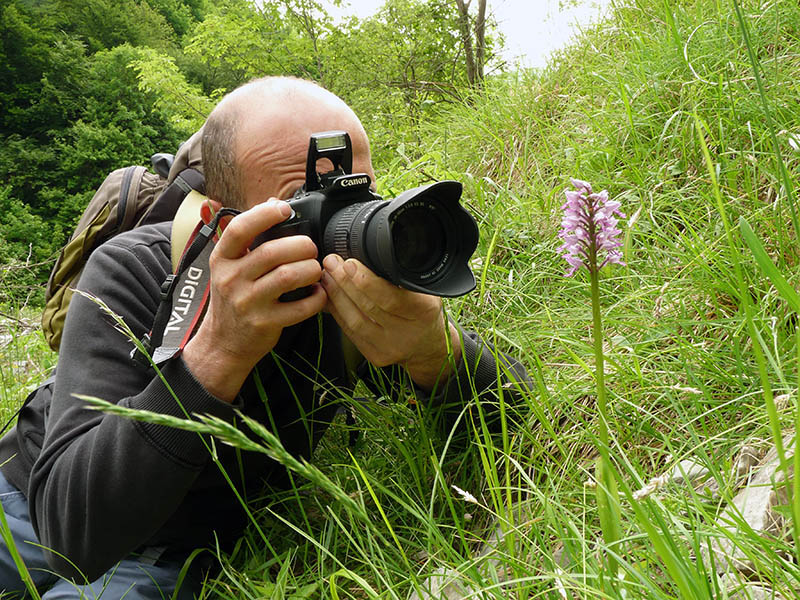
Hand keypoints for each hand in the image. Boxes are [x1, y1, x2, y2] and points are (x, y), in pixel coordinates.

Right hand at [183, 199, 326, 401]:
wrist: (222, 343)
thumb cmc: (232, 298)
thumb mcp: (229, 266)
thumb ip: (249, 238)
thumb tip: (274, 204)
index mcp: (222, 259)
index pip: (238, 230)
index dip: (264, 215)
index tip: (285, 209)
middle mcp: (231, 279)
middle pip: (272, 252)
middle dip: (301, 246)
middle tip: (311, 249)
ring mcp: (247, 303)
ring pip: (288, 276)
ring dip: (310, 269)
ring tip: (315, 269)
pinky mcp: (265, 324)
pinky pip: (299, 307)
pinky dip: (316, 298)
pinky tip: (318, 293)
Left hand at [320, 254, 460, 390]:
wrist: (427, 345)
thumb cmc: (425, 312)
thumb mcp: (426, 291)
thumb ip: (404, 278)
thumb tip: (371, 254)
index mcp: (423, 312)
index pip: (392, 298)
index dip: (367, 282)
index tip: (350, 263)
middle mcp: (406, 333)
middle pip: (368, 308)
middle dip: (345, 282)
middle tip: (332, 263)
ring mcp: (389, 348)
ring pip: (355, 321)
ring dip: (337, 296)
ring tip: (327, 276)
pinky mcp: (375, 355)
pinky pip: (350, 332)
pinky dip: (337, 312)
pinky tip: (329, 296)